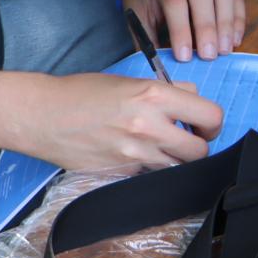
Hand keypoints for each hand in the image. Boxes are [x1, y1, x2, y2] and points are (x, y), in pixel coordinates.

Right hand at [23, 71, 220, 172]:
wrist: (44, 115)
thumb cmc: (85, 92)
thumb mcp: (131, 80)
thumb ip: (167, 91)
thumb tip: (193, 98)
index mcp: (155, 96)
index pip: (211, 115)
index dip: (212, 123)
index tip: (204, 125)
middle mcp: (150, 127)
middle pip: (200, 150)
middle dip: (198, 146)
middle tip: (187, 140)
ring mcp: (135, 155)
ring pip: (177, 168)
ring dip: (175, 161)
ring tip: (159, 148)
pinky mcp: (121, 174)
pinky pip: (150, 177)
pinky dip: (150, 170)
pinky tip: (136, 157)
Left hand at [122, 0, 244, 60]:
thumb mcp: (136, 14)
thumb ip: (148, 40)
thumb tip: (162, 71)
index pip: (174, 0)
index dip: (181, 30)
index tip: (184, 57)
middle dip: (207, 28)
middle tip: (209, 56)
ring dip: (226, 24)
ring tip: (224, 50)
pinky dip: (237, 19)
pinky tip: (234, 40)